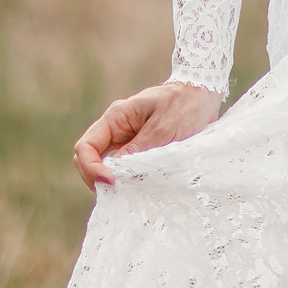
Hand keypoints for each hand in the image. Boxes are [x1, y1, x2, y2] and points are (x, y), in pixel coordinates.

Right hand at [72, 81, 222, 188]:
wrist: (201, 95)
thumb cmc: (184, 106)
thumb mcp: (163, 128)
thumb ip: (138, 150)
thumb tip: (115, 173)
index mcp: (116, 117)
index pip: (86, 146)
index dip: (91, 168)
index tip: (111, 182)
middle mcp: (115, 129)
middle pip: (89, 158)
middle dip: (95, 178)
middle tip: (117, 193)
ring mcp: (124, 139)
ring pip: (103, 165)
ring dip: (110, 181)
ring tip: (128, 193)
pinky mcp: (137, 148)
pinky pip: (121, 166)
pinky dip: (124, 179)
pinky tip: (137, 188)